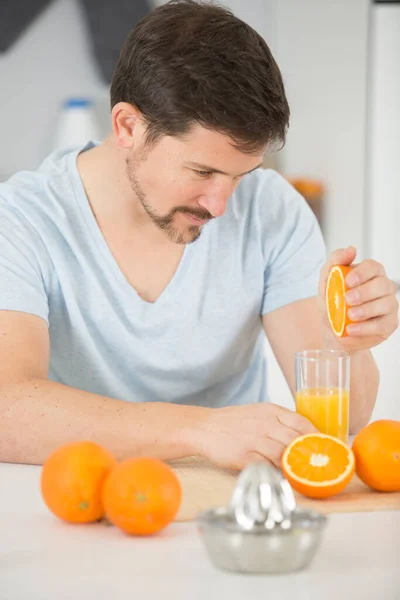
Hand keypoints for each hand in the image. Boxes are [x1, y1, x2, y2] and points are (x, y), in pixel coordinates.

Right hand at [193, 403, 317, 469]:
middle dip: (310, 455)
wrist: (205, 427)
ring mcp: (254, 439)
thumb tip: (305, 438)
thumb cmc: (233, 422)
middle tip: (320, 466)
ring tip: (304, 475)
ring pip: (284, 454)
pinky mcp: (244, 456)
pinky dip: (277, 474)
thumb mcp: (259, 413)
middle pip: (296, 440)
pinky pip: (267, 467)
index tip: (327, 447)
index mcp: (271, 411)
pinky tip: (283, 478)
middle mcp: (265, 423)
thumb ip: (280, 423)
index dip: (317, 437)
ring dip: (295, 467)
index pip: (302, 422)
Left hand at [319, 246, 398, 351]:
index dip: (362, 273)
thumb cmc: (333, 301)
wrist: (332, 328)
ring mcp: (389, 305)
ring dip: (366, 310)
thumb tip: (350, 249)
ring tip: (349, 316)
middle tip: (348, 300)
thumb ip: (335, 261)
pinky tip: (351, 329)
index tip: (347, 281)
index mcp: (371, 273)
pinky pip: (383, 324)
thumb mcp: (326, 280)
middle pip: (382, 285)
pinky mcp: (389, 323)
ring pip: (386, 304)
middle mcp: (384, 286)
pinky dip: (366, 328)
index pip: (373, 266)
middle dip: (364, 292)